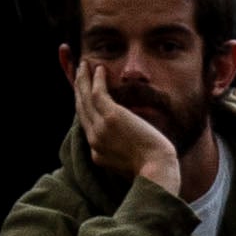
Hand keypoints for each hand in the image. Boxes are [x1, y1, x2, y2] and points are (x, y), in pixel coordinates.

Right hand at [67, 50, 183, 197]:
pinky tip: (100, 68)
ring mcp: (100, 128)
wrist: (158, 171)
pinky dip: (97, 79)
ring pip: (84, 98)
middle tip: (77, 73)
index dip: (83, 107)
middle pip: (81, 109)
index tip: (83, 94)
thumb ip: (124, 151)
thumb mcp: (132, 162)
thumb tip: (132, 143)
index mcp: (97, 152)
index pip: (86, 125)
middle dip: (77, 88)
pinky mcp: (111, 117)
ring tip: (85, 64)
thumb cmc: (153, 169)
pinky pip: (97, 92)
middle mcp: (94, 140)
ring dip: (83, 79)